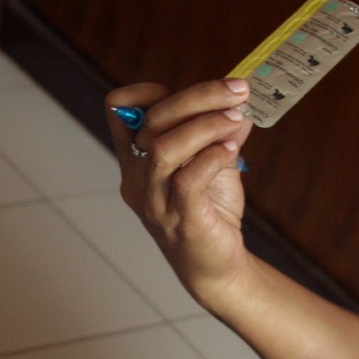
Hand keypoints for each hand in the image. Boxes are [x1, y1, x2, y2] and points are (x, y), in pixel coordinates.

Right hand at [106, 78, 254, 299]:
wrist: (217, 268)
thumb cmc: (208, 214)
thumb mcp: (214, 164)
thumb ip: (221, 133)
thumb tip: (238, 103)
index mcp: (135, 160)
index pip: (119, 109)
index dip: (151, 90)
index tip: (194, 92)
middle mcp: (137, 179)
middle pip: (151, 120)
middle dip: (198, 96)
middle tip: (237, 90)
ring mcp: (154, 201)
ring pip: (164, 148)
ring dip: (205, 124)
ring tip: (236, 118)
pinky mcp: (180, 220)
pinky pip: (187, 180)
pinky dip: (211, 157)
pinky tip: (232, 150)